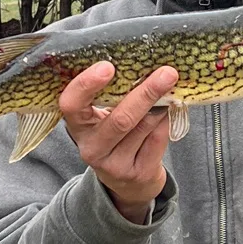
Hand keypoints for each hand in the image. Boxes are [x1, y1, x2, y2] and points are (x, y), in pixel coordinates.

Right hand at [59, 64, 178, 223]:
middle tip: (167, 72)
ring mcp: (114, 165)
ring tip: (171, 83)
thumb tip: (140, 62)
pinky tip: (170, 107)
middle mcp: (92, 148)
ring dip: (162, 103)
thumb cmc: (114, 133)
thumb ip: (112, 94)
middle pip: (120, 119)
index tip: (108, 66)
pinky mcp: (138, 173)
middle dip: (146, 93)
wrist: (128, 181)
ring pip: (144, 127)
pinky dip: (167, 119)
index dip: (86, 85)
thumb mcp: (103, 116)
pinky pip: (157, 139)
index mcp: (78, 126)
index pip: (71, 105)